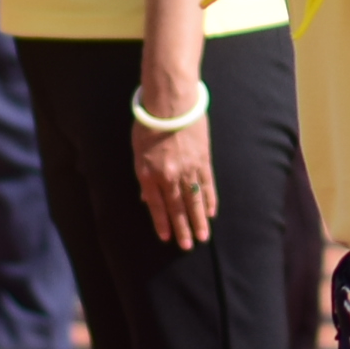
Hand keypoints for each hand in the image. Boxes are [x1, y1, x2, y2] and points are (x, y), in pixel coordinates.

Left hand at [134, 106, 218, 249]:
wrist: (171, 102)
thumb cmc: (149, 122)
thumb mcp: (138, 150)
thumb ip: (144, 175)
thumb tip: (147, 197)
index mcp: (148, 173)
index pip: (156, 205)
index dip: (162, 222)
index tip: (167, 237)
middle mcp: (168, 176)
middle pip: (176, 207)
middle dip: (182, 228)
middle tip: (187, 246)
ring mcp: (187, 169)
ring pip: (193, 201)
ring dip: (198, 220)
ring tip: (202, 237)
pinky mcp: (203, 160)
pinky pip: (207, 185)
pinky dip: (209, 200)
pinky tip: (211, 213)